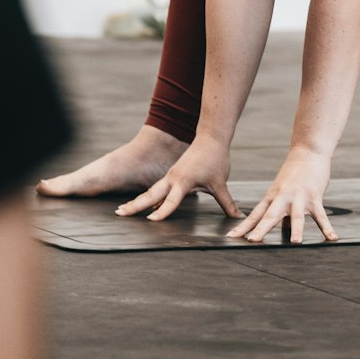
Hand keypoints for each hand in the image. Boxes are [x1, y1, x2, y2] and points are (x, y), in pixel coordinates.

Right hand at [114, 140, 243, 222]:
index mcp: (183, 181)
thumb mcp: (221, 184)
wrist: (210, 138)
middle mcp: (173, 179)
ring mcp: (170, 177)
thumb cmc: (215, 159)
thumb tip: (239, 218)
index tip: (151, 220)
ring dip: (137, 201)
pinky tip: (142, 205)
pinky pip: (157, 189)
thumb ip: (228, 204)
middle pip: (151, 195)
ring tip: (122, 210)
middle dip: (135, 205)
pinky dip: (148, 197)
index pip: (172, 201)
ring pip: (151, 191)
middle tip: (120, 213)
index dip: (163, 211)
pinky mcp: (172, 175)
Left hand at [227, 150, 338, 243]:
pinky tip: (332, 238)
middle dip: (260, 230)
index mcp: (272, 198)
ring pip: (296, 216)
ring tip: (295, 243)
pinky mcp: (314, 196)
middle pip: (270, 216)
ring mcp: (299, 197)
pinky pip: (321, 215)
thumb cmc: (293, 173)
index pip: (254, 215)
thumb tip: (282, 228)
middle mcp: (282, 198)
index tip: (231, 237)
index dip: (243, 227)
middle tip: (251, 242)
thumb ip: (280, 211)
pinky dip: (327, 227)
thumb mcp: (281, 192)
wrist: (307, 152)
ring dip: (296, 230)